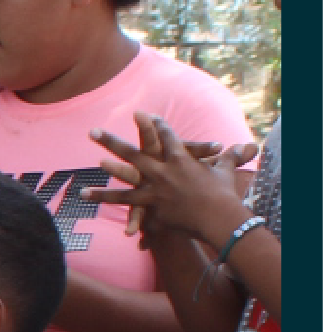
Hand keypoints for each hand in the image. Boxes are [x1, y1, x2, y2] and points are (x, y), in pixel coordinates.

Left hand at [92, 113, 255, 247]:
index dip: (155, 125)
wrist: (220, 216)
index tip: (143, 114)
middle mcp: (163, 171)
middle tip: (93, 131)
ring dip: (104, 171)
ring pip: (124, 177)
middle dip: (112, 140)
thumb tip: (246, 147)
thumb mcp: (224, 171)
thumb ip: (228, 157)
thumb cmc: (223, 194)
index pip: (167, 137)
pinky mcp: (151, 205)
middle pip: (134, 152)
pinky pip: (125, 203)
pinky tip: (84, 195)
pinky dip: (105, 199)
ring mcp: (155, 188)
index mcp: (181, 159)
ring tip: (86, 163)